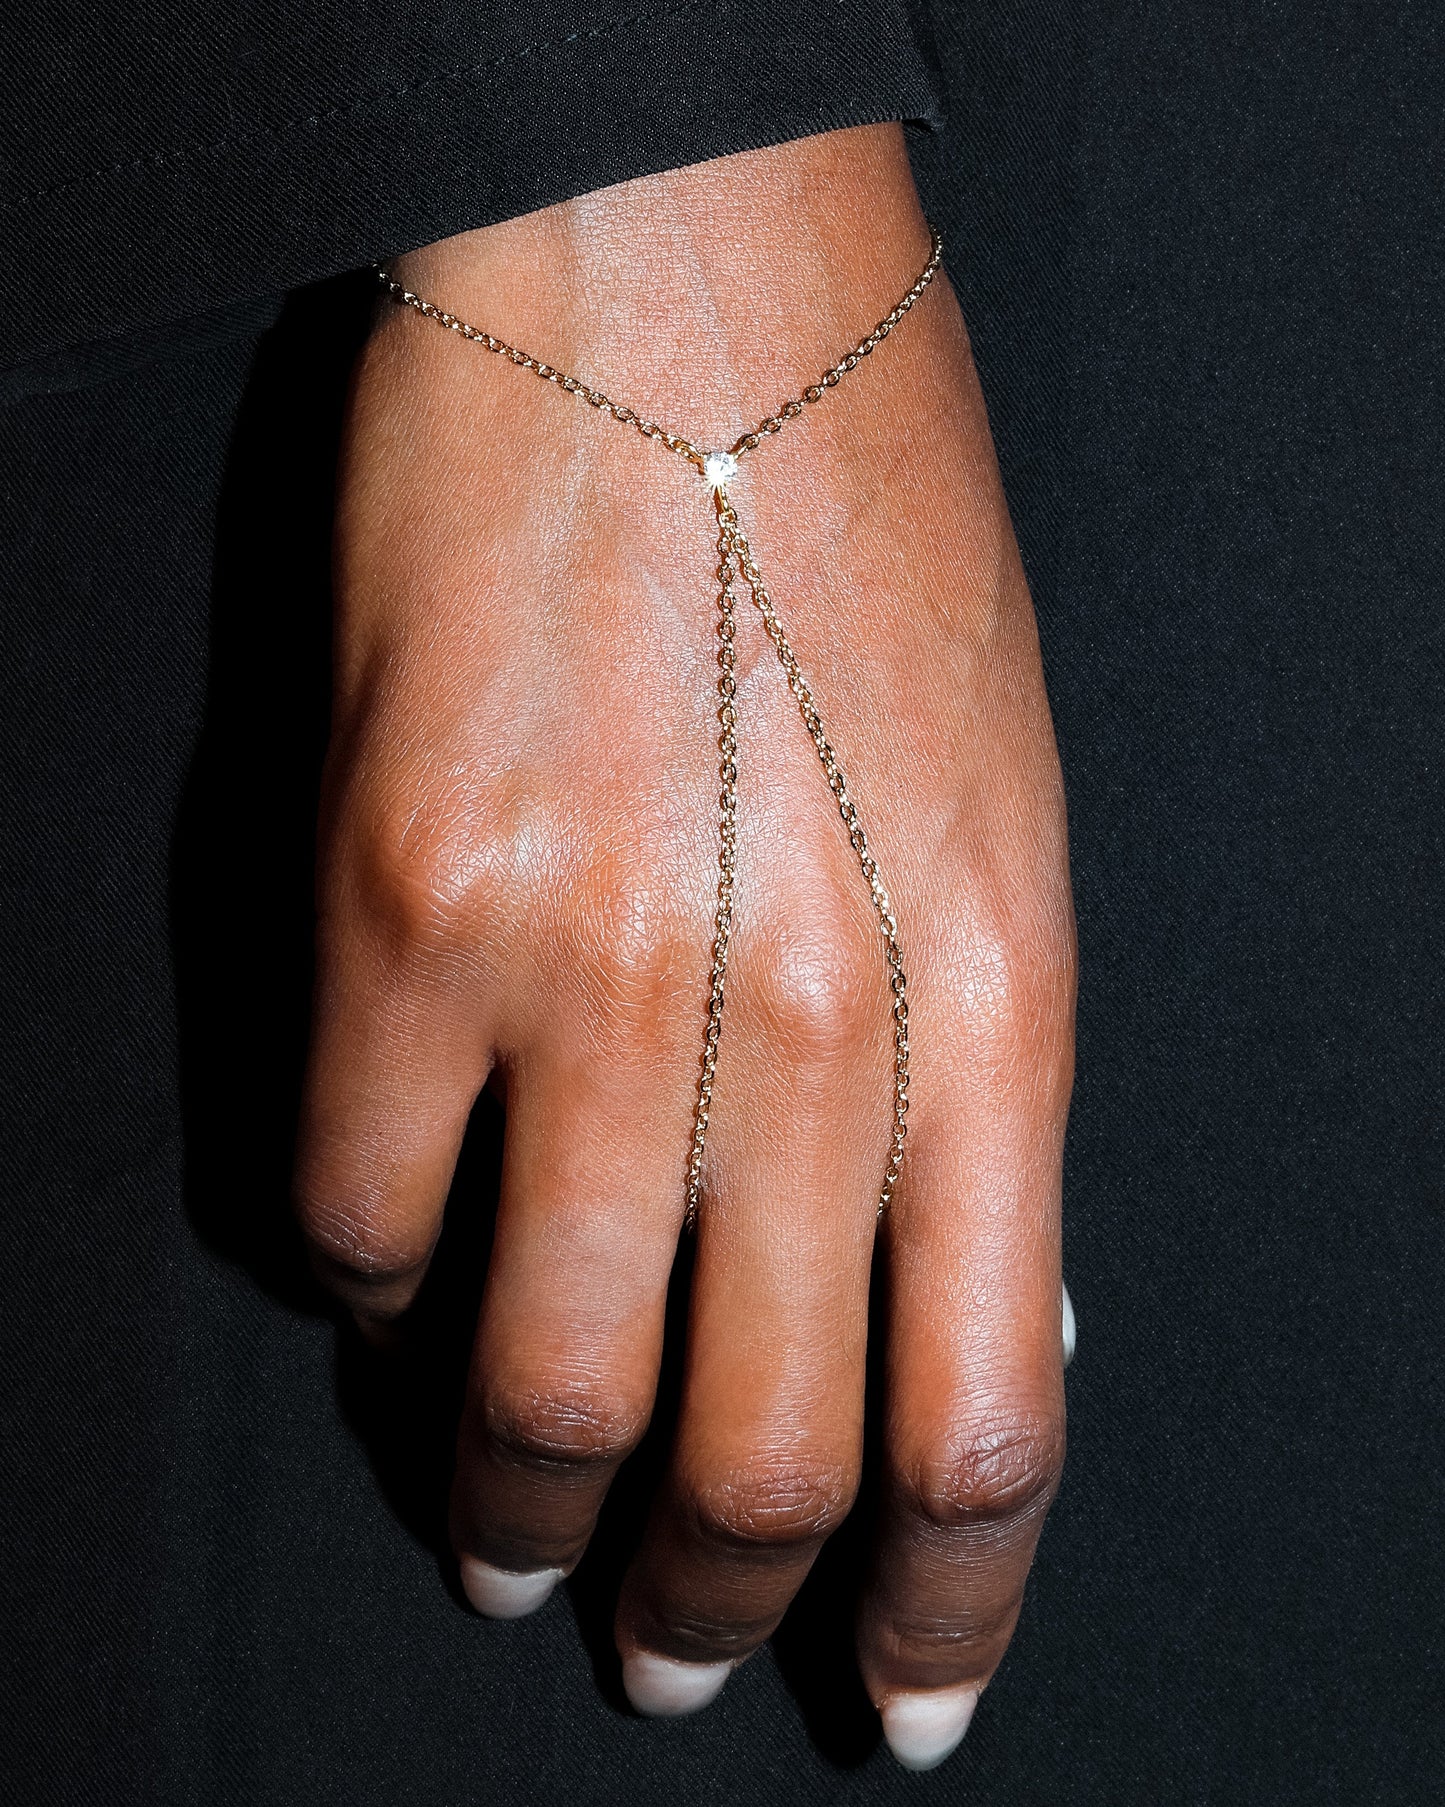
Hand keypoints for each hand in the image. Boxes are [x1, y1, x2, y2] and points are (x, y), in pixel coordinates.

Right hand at [295, 123, 1074, 1770]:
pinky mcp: (389, 905)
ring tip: (510, 1535)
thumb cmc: (867, 534)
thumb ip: (974, 1086)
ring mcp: (581, 971)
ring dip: (518, 1503)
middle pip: (754, 1459)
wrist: (685, 280)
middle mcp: (801, 1019)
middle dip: (715, 1604)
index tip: (906, 1687)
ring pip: (536, 1386)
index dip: (946, 1598)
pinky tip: (403, 1258)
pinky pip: (352, 1211)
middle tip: (675, 1652)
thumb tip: (956, 1294)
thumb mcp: (1005, 821)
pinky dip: (376, 1280)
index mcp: (998, 994)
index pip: (990, 1413)